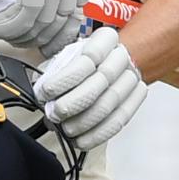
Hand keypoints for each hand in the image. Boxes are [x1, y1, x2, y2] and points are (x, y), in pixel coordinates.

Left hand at [35, 26, 145, 151]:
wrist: (117, 63)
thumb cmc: (89, 60)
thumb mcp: (70, 55)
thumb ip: (56, 72)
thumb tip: (43, 96)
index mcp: (105, 39)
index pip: (86, 59)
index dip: (64, 79)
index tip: (46, 92)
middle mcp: (122, 58)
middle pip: (99, 82)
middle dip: (72, 103)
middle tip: (54, 113)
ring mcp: (131, 80)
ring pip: (108, 105)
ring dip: (82, 122)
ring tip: (65, 128)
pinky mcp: (135, 101)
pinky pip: (117, 122)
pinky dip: (96, 135)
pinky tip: (81, 139)